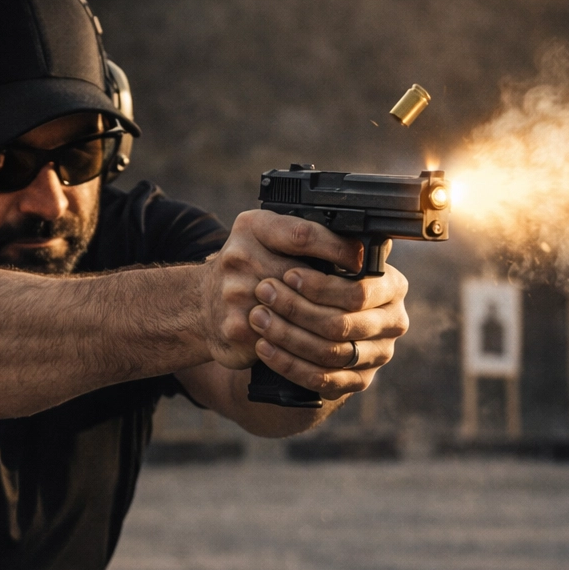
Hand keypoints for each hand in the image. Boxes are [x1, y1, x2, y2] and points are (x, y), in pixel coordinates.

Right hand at [200, 210, 363, 368]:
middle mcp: (239, 256)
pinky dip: (302, 342)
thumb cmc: (247, 270)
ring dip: (323, 319)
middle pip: (303, 277)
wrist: (200, 305)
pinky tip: (315, 342)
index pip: (303, 235)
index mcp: (252, 227)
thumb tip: (368, 245)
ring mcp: (234, 294)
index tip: (360, 261)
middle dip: (335, 291)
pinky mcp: (236, 328)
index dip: (338, 249)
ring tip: (343, 323)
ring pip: (297, 312)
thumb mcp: (268, 240)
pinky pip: (282, 339)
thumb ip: (307, 238)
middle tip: (362, 300)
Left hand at [245, 259, 409, 399]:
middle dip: (297, 309)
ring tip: (258, 318)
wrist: (315, 319)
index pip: (358, 292)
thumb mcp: (322, 253)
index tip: (287, 274)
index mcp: (392, 286)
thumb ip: (323, 244)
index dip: (320, 287)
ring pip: (330, 353)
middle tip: (263, 294)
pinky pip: (322, 379)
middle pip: (341, 324)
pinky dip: (289, 364)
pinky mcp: (358, 381)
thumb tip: (311, 238)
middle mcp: (392, 323)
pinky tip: (265, 348)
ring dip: (287, 336)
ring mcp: (377, 356)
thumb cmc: (315, 279)